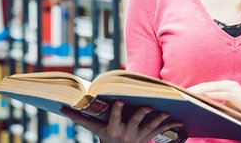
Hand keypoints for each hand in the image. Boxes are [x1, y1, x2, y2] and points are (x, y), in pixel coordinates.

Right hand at [60, 101, 182, 142]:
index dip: (116, 110)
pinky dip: (171, 125)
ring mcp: (139, 136)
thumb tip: (60, 108)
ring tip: (166, 113)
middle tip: (149, 107)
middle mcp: (127, 133)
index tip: (118, 101)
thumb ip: (79, 118)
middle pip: (135, 121)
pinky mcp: (149, 136)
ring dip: (160, 119)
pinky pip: (161, 130)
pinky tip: (180, 121)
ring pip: (151, 126)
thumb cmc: (105, 139)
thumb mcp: (94, 130)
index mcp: (113, 129)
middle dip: (142, 114)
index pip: (114, 118)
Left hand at [187, 80, 240, 127]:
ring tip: (191, 95)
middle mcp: (229, 84)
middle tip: (183, 93)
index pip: (207, 86)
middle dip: (195, 89)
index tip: (183, 92)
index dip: (195, 88)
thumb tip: (200, 107)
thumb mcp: (227, 106)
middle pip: (208, 85)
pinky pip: (224, 94)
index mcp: (225, 86)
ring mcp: (234, 89)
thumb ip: (216, 104)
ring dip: (202, 91)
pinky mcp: (239, 96)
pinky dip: (215, 95)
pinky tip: (206, 97)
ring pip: (214, 88)